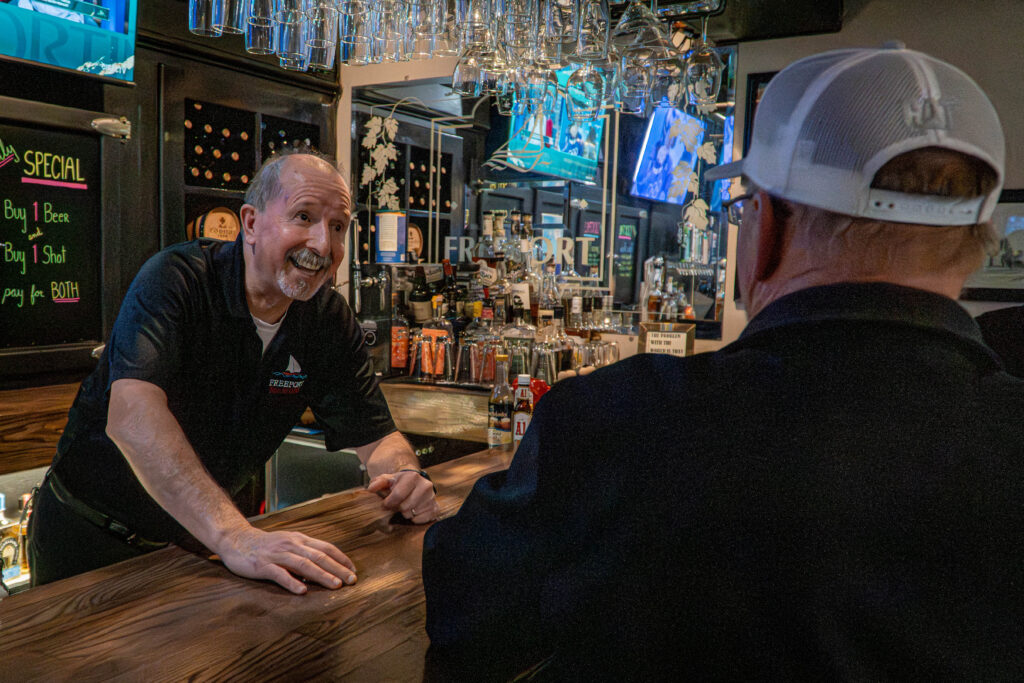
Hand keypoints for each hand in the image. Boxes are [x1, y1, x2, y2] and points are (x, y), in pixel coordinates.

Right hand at [215, 525, 356, 594]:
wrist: (236, 540)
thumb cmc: (266, 545)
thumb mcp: (289, 544)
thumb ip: (305, 553)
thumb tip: (325, 568)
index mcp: (299, 540)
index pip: (326, 548)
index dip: (341, 559)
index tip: (353, 570)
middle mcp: (291, 545)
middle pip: (319, 557)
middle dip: (337, 569)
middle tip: (352, 580)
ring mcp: (277, 555)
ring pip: (303, 565)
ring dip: (321, 575)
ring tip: (335, 586)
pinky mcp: (263, 565)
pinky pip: (279, 574)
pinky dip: (292, 582)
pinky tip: (302, 591)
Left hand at [366, 470, 437, 523]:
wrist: (415, 484)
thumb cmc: (399, 483)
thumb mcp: (388, 480)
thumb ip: (378, 483)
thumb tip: (371, 488)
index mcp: (412, 477)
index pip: (397, 495)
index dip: (388, 503)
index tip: (385, 504)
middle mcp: (425, 486)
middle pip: (405, 507)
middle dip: (397, 508)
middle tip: (397, 505)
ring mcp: (432, 497)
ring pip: (412, 514)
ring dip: (405, 514)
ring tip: (406, 506)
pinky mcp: (435, 508)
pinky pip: (421, 520)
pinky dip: (415, 519)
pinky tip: (413, 511)